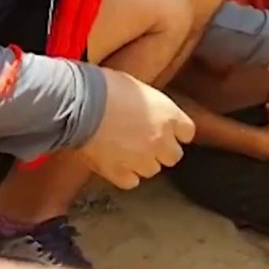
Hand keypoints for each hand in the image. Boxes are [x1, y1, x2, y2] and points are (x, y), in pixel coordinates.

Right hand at [77, 68, 194, 189]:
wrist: (81, 102)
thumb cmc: (106, 87)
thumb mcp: (139, 88)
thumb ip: (153, 107)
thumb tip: (151, 113)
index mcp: (169, 116)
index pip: (187, 132)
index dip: (176, 131)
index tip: (168, 130)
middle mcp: (161, 140)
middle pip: (173, 156)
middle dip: (161, 150)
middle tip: (144, 141)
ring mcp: (142, 159)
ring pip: (152, 170)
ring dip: (142, 162)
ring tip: (126, 150)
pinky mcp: (120, 172)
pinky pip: (131, 181)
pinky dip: (124, 174)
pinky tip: (115, 162)